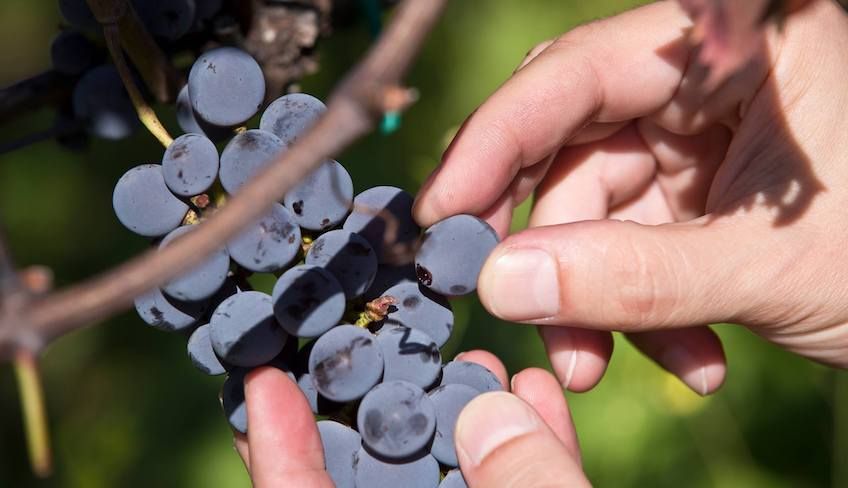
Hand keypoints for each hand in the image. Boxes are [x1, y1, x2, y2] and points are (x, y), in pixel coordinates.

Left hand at [234, 351, 588, 487]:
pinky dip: (527, 450)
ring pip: (453, 479)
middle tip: (364, 338)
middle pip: (374, 477)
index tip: (261, 383)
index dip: (278, 452)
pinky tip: (535, 390)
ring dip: (461, 418)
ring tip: (475, 357)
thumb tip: (487, 415)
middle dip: (379, 409)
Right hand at [414, 0, 847, 395]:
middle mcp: (703, 87)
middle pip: (573, 154)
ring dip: (598, 301)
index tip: (441, 218)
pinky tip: (692, 361)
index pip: (575, 77)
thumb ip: (630, 278)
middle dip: (553, 252)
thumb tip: (497, 284)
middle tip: (526, 321)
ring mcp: (699, 145)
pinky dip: (644, 310)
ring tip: (610, 370)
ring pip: (596, 215)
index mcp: (732, 51)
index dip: (494, 146)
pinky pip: (634, 247)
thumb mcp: (767, 272)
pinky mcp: (699, 198)